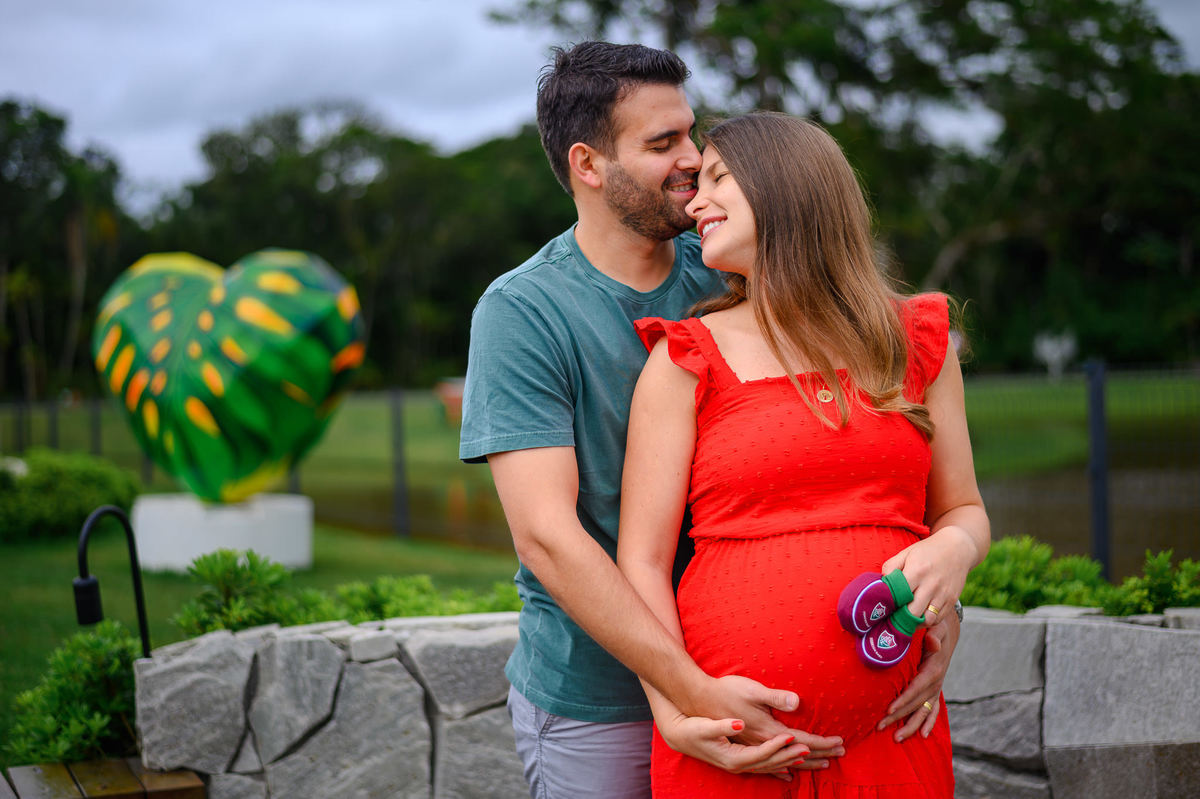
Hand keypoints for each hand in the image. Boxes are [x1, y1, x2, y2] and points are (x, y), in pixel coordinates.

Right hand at [656, 713, 810, 779]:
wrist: (679, 733)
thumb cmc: (694, 724)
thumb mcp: (706, 724)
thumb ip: (724, 725)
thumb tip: (738, 723)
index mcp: (733, 756)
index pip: (763, 753)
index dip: (779, 746)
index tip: (794, 738)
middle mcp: (738, 765)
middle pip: (771, 763)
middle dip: (793, 757)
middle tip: (811, 750)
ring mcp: (738, 765)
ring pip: (770, 766)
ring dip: (789, 762)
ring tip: (809, 758)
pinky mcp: (738, 760)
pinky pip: (764, 767)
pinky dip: (778, 767)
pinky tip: (788, 771)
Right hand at [696, 675, 845, 768]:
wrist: (696, 703)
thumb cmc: (725, 692)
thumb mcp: (751, 690)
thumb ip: (774, 698)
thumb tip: (796, 703)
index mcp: (766, 732)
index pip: (801, 741)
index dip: (822, 743)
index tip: (840, 742)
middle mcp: (759, 746)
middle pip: (796, 755)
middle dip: (820, 754)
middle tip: (841, 753)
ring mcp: (750, 750)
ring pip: (784, 762)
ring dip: (805, 763)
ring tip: (824, 764)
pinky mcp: (743, 749)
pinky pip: (768, 765)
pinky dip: (782, 769)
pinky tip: (788, 774)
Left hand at [877, 611, 959, 740]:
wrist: (945, 629)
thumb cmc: (934, 626)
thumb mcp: (935, 626)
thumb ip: (933, 633)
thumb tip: (932, 641)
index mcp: (934, 668)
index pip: (918, 686)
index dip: (905, 699)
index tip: (890, 708)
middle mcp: (936, 681)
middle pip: (917, 703)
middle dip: (899, 716)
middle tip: (880, 726)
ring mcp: (936, 687)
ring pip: (923, 710)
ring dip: (911, 725)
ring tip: (897, 739)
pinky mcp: (935, 689)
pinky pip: (933, 709)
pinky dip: (929, 722)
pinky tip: (924, 735)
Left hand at [881, 526, 974, 626]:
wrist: (958, 548)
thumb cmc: (927, 551)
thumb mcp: (906, 553)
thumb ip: (891, 567)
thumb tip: (881, 584)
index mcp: (917, 571)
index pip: (899, 595)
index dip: (890, 603)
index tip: (885, 605)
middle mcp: (931, 585)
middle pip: (912, 612)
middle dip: (901, 616)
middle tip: (894, 614)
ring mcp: (943, 594)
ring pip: (926, 620)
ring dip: (915, 621)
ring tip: (907, 616)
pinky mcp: (952, 600)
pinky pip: (938, 619)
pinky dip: (927, 620)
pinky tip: (920, 614)